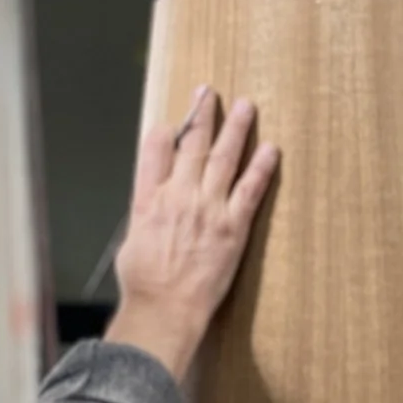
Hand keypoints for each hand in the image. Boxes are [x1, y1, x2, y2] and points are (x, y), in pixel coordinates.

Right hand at [104, 86, 278, 381]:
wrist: (165, 308)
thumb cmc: (145, 285)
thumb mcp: (132, 243)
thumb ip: (146, 218)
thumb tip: (153, 211)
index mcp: (148, 199)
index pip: (154, 150)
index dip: (165, 131)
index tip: (173, 119)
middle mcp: (178, 196)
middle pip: (191, 144)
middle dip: (201, 115)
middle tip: (209, 93)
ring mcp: (207, 209)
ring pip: (223, 158)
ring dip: (235, 129)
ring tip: (246, 107)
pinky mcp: (233, 227)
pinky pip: (250, 189)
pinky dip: (261, 167)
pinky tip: (270, 148)